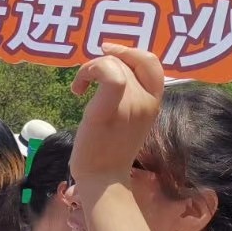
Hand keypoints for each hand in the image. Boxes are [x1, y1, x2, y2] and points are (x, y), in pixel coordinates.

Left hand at [68, 44, 163, 185]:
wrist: (103, 179)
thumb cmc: (109, 150)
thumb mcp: (128, 120)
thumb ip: (129, 98)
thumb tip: (113, 69)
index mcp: (153, 103)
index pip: (153, 63)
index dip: (131, 51)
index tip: (109, 53)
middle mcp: (145, 102)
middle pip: (126, 60)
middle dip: (103, 61)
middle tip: (88, 76)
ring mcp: (130, 106)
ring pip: (112, 64)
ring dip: (89, 69)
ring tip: (80, 88)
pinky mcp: (108, 111)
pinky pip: (108, 74)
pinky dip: (90, 71)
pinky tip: (78, 89)